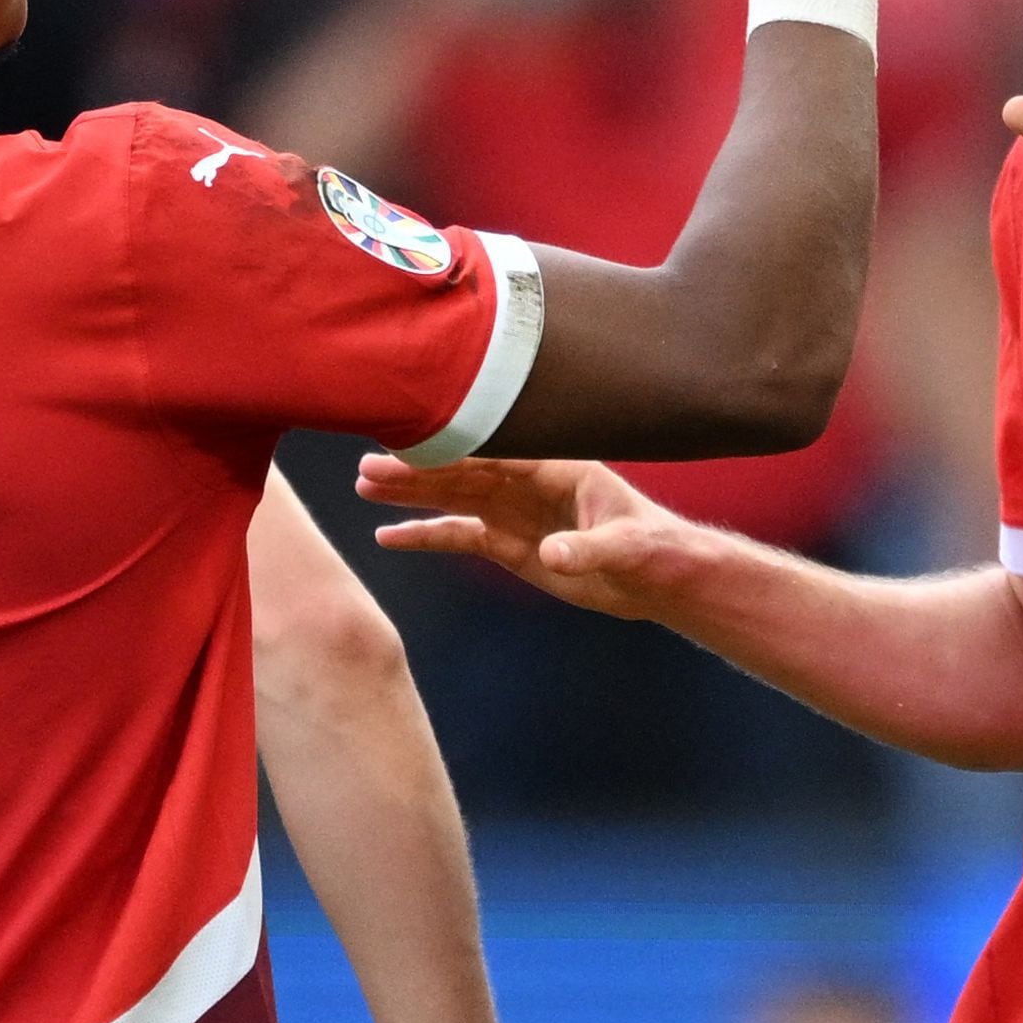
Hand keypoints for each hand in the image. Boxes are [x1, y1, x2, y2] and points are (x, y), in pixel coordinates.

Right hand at [356, 455, 695, 620]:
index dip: (456, 449)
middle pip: (463, 470)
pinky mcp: (508, 543)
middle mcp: (528, 481)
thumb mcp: (627, 549)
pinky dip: (424, 535)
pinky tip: (387, 536)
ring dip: (411, 492)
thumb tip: (552, 554)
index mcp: (558, 466)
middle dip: (418, 468)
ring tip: (364, 486)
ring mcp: (514, 511)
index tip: (412, 445)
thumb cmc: (653, 549)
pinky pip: (459, 534)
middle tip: (367, 466)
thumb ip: (589, 550)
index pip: (498, 452)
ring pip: (453, 496)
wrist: (658, 578)